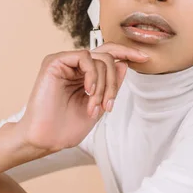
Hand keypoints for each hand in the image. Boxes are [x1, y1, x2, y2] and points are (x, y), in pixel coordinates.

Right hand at [16, 42, 148, 151]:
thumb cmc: (68, 126)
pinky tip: (88, 91)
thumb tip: (124, 63)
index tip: (145, 58)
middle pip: (107, 57)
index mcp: (85, 74)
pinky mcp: (55, 61)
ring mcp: (65, 62)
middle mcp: (75, 65)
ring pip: (99, 59)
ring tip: (96, 106)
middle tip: (109, 105)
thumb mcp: (99, 105)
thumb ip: (111, 85)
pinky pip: (84, 57)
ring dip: (103, 85)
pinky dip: (92, 75)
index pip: (108, 55)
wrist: (47, 138)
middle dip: (114, 82)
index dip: (127, 53)